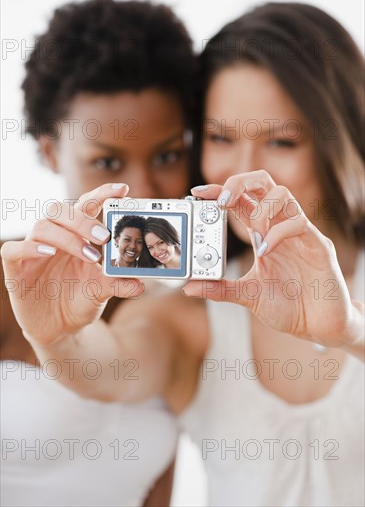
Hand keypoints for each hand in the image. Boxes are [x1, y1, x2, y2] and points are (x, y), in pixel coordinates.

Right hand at [1, 183, 143, 345]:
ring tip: (88, 254)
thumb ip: (119, 284)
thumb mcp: (103, 291)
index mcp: (76, 235)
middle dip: (83, 219)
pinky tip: (48, 252)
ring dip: (67, 237)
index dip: (101, 194)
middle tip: (105, 236)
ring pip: (41, 226)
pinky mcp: (15, 269)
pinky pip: (12, 250)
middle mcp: (53, 237)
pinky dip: (30, 248)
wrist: (60, 328)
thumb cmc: (80, 300)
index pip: (85, 205)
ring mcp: (33, 251)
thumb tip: (139, 285)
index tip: (123, 189)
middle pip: (59, 209)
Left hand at [184, 171, 359, 348]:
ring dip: (261, 209)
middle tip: (223, 201)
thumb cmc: (288, 306)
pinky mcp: (318, 245)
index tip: (198, 192)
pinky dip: (278, 233)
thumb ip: (220, 289)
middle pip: (263, 182)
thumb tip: (189, 287)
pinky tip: (266, 251)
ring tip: (254, 235)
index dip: (220, 190)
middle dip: (240, 182)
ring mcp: (300, 233)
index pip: (241, 199)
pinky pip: (298, 223)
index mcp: (263, 233)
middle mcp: (280, 226)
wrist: (318, 326)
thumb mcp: (247, 295)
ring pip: (283, 194)